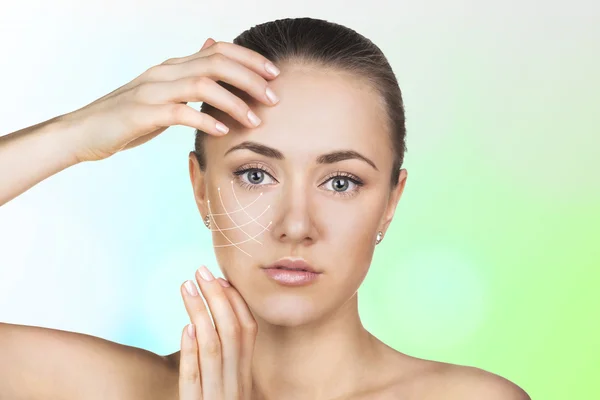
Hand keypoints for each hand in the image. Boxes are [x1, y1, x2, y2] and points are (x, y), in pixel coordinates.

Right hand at [59, 38, 280, 161]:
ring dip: (234, 101)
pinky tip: (223, 131)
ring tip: (256, 119)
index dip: (249, 58)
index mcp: (172, 66)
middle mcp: (165, 72)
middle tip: (274, 97)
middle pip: (216, 63)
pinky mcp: (142, 113)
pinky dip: (205, 119)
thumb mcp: (162, 88)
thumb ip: (189, 70)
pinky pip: (179, 112)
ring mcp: (152, 91)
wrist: (84, 131)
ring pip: (202, 84)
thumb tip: (211, 45)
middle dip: (250, 78)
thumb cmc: (128, 115)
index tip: (274, 74)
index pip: (218, 51)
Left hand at [178, 266, 257, 398]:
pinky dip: (190, 351)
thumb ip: (222, 360)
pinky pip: (193, 377)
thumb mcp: (226, 385)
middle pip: (232, 332)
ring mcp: (216, 395)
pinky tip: (185, 328)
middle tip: (201, 272)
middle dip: (217, 297)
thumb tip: (204, 321)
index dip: (237, 302)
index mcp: (244, 375)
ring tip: (187, 287)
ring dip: (200, 312)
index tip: (221, 279)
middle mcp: (235, 384)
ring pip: (212, 348)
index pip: (248, 330)